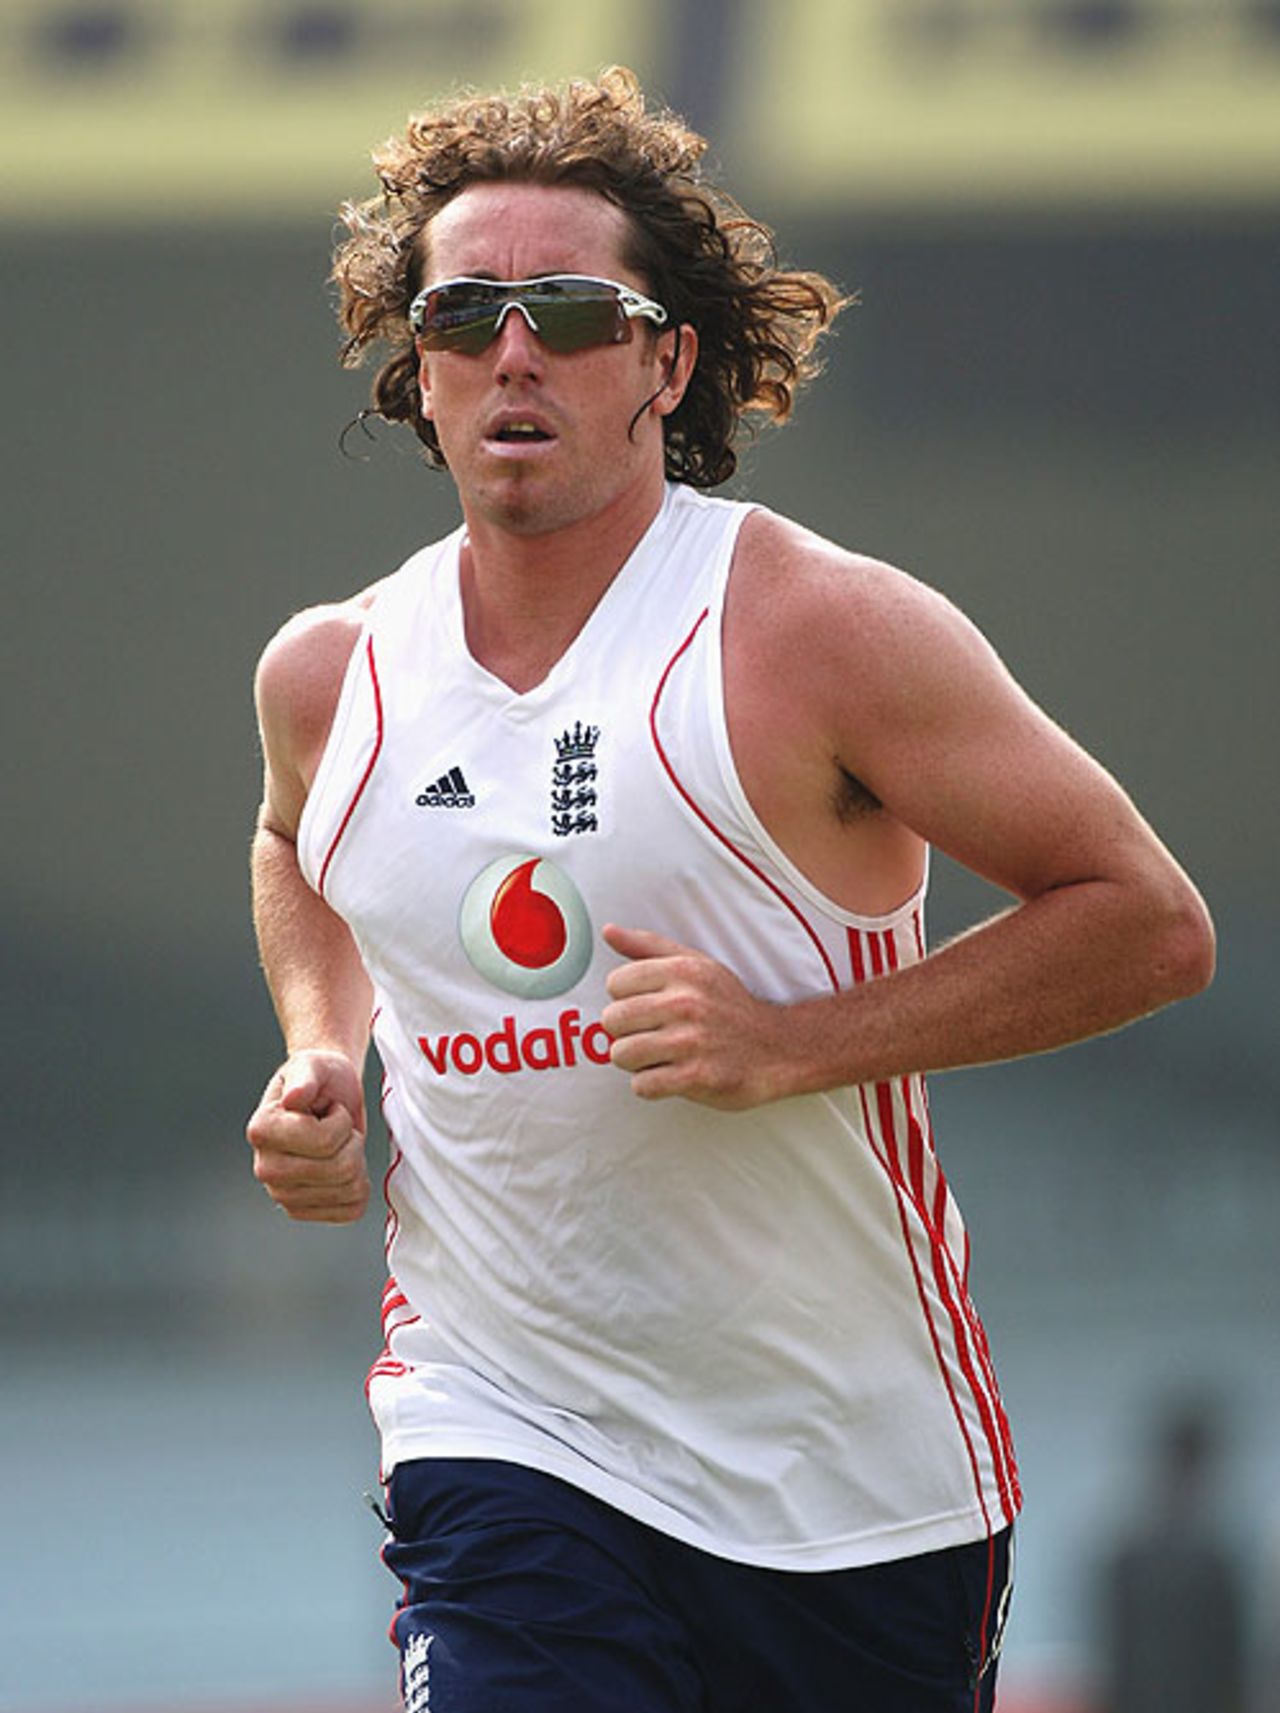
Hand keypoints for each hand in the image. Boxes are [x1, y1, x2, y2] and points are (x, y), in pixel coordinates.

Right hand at [245, 1050, 369, 1222]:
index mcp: (261, 1130)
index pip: (324, 1141)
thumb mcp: (314, 1065)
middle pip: (340, 1169)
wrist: (327, 1097)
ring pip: (349, 1190)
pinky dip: (360, 1187)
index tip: (330, 1110)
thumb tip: (294, 1098)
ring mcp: (282, 1194)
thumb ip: (305, 1077)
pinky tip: (345, 1167)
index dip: (340, 1121)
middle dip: (352, 1142)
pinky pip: (351, 1210)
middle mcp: (265, 1168)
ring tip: (340, 1144)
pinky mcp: (303, 1211)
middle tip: (339, 1127)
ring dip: (357, 1161)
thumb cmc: (320, 1079)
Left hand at [601, 925, 786, 1109]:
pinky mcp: (696, 1077)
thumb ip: (648, 947)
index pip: (615, 983)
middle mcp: (686, 1004)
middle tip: (648, 1034)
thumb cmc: (730, 1006)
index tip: (645, 1006)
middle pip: (613, 1020)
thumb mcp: (696, 964)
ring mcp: (691, 1042)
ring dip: (634, 1061)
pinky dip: (650, 1085)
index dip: (625, 998)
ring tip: (656, 1055)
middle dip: (625, 1031)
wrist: (778, 1048)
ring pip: (622, 1054)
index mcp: (683, 972)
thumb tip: (609, 932)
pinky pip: (643, 1085)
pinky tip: (668, 1074)